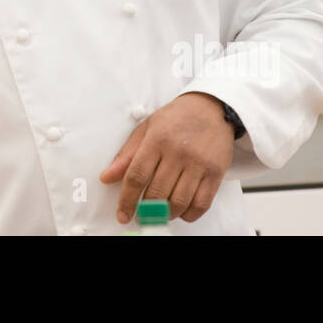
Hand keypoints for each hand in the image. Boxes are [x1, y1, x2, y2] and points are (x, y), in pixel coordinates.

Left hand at [99, 92, 234, 224]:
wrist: (211, 108)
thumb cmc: (176, 118)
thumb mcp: (146, 128)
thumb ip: (126, 154)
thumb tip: (106, 177)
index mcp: (157, 139)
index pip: (137, 175)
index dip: (127, 200)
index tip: (123, 214)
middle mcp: (178, 152)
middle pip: (157, 192)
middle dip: (146, 210)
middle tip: (142, 215)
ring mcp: (198, 163)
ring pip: (179, 202)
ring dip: (166, 214)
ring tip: (160, 213)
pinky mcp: (216, 173)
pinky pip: (201, 203)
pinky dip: (188, 214)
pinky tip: (181, 210)